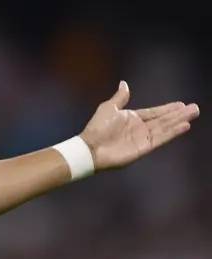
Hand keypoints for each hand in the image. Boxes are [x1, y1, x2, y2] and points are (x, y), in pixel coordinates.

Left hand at [80, 81, 198, 170]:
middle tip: (195, 108)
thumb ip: (120, 97)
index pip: (154, 112)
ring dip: (179, 121)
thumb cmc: (97, 128)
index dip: (167, 109)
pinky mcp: (143, 148)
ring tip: (193, 114)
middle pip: (163, 120)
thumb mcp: (109, 108)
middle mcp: (139, 128)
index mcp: (132, 118)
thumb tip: (124, 83)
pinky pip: (161, 139)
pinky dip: (172, 133)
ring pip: (165, 128)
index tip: (181, 104)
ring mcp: (142, 139)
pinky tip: (184, 126)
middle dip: (179, 114)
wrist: (90, 148)